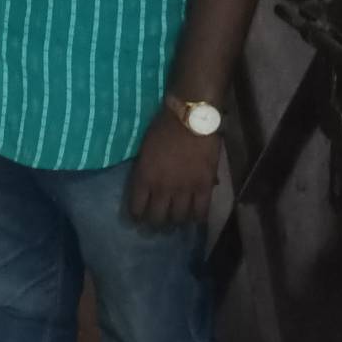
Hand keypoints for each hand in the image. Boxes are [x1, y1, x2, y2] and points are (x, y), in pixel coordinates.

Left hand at [128, 108, 219, 229]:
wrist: (190, 118)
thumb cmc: (164, 127)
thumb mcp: (145, 150)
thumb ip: (147, 170)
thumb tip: (149, 184)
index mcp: (144, 178)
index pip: (137, 208)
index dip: (138, 216)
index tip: (139, 219)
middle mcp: (162, 188)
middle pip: (157, 218)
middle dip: (156, 223)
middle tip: (158, 222)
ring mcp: (184, 190)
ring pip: (179, 218)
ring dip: (176, 221)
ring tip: (177, 220)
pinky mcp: (204, 187)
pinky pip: (201, 212)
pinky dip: (197, 218)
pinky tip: (196, 218)